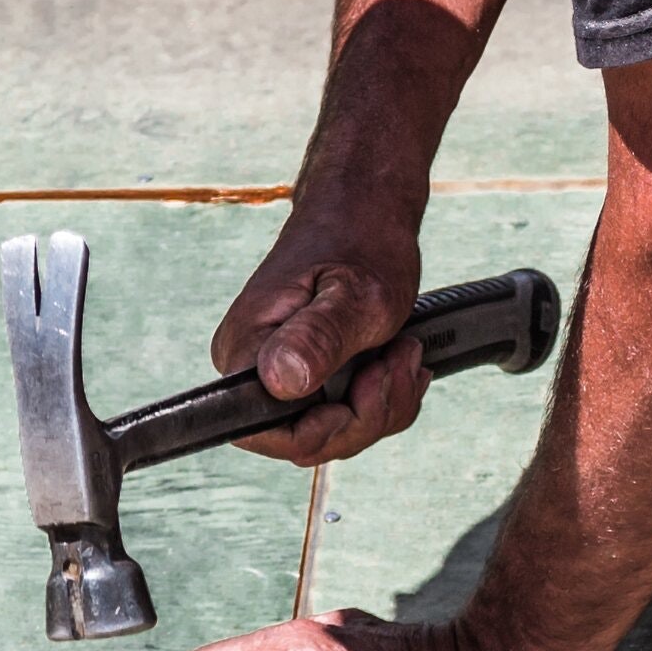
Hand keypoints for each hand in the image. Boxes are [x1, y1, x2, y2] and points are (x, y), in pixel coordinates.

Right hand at [213, 209, 428, 464]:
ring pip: (336, 432)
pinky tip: (401, 357)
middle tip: (400, 356)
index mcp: (246, 350)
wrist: (366, 209)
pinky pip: (348, 415)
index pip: (266, 434)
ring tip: (405, 348)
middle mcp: (252, 368)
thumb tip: (281, 380)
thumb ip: (320, 338)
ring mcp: (281, 374)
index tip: (364, 387)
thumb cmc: (360, 238)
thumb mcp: (357, 293)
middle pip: (307, 441)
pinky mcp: (309, 375)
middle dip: (368, 414)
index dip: (323, 431)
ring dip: (385, 401)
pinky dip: (386, 395)